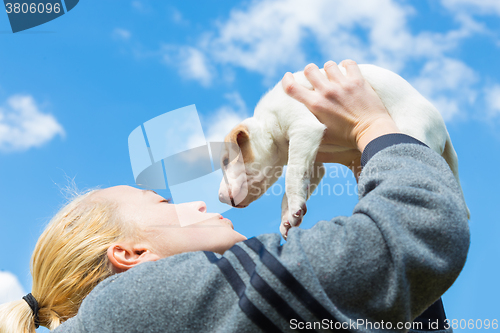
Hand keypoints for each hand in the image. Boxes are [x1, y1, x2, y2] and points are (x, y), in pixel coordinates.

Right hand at [282, 60, 400, 152]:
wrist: (371, 132)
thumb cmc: (346, 138)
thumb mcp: (322, 137)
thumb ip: (308, 132)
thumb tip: (294, 136)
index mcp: (315, 105)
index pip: (291, 87)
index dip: (287, 79)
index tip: (288, 77)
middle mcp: (327, 92)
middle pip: (310, 69)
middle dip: (311, 72)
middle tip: (316, 78)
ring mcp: (343, 84)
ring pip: (329, 65)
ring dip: (329, 69)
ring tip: (333, 76)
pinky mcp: (357, 80)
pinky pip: (348, 63)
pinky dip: (346, 65)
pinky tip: (346, 71)